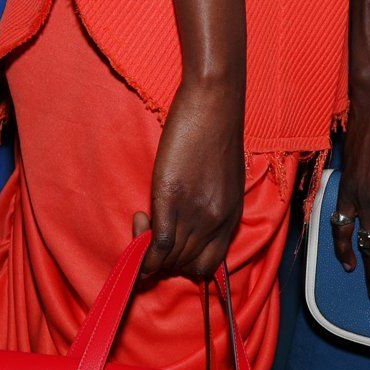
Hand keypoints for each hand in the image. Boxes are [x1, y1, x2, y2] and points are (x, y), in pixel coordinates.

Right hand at [137, 76, 245, 281]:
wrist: (214, 103)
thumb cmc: (218, 133)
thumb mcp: (224, 180)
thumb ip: (210, 204)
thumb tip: (189, 219)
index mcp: (231, 218)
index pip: (207, 265)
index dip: (184, 264)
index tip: (170, 248)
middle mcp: (215, 222)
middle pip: (185, 266)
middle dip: (164, 260)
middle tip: (150, 234)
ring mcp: (194, 213)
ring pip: (169, 258)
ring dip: (149, 252)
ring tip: (142, 222)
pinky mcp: (172, 199)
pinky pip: (157, 243)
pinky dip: (143, 249)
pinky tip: (138, 225)